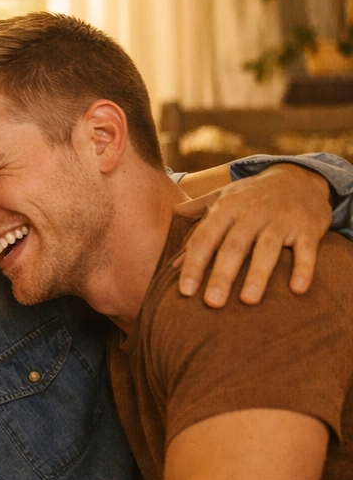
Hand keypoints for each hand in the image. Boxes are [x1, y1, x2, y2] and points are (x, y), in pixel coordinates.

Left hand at [175, 163, 331, 305]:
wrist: (298, 177)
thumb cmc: (250, 197)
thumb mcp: (221, 200)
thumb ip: (195, 230)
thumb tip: (172, 263)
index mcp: (226, 208)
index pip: (205, 239)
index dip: (194, 264)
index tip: (185, 291)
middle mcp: (252, 212)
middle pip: (234, 246)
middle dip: (222, 275)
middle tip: (212, 303)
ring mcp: (281, 219)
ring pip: (267, 249)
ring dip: (258, 275)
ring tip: (248, 300)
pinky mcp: (308, 228)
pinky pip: (306, 250)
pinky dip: (303, 269)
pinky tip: (297, 289)